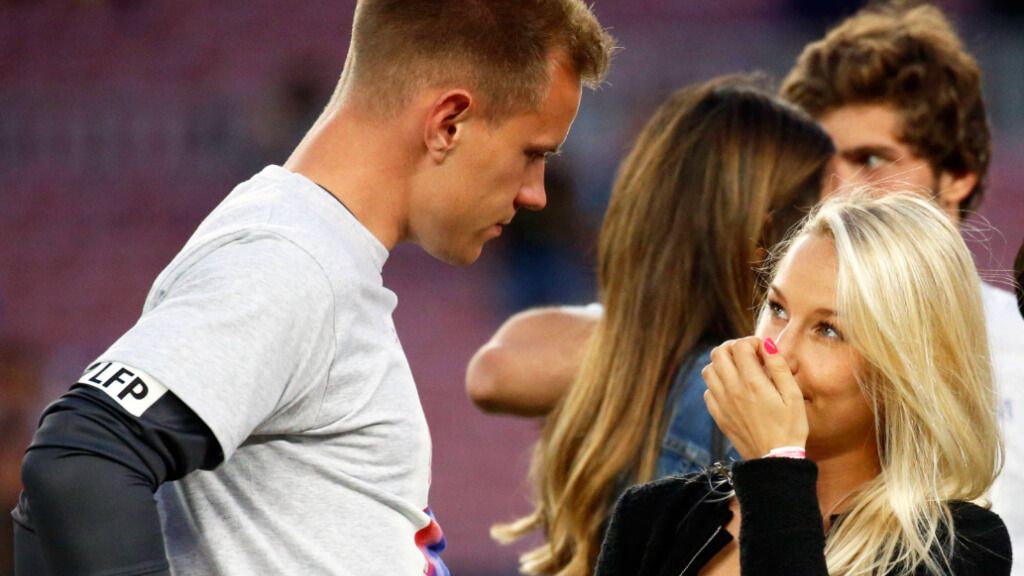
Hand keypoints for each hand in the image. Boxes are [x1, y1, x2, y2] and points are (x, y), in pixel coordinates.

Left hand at [702, 336, 807, 459]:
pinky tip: (732, 388)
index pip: (740, 347)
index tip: (762, 351)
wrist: (774, 460)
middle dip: (732, 348)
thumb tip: (767, 344)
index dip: (751, 342)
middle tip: (748, 355)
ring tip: (739, 370)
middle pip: (718, 353)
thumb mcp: (793, 396)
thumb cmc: (790, 428)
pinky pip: (708, 390)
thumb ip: (779, 367)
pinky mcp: (717, 415)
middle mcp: (732, 390)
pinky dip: (717, 383)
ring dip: (722, 364)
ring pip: (708, 370)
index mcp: (753, 383)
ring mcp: (721, 403)